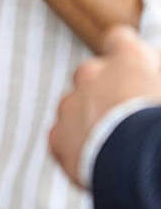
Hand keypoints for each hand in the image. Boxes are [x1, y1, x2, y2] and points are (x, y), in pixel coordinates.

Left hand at [50, 25, 160, 185]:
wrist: (145, 168)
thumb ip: (156, 76)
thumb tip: (152, 81)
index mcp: (129, 59)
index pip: (120, 40)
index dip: (129, 56)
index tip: (137, 70)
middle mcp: (93, 73)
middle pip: (93, 74)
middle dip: (106, 90)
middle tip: (129, 118)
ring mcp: (71, 104)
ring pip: (76, 105)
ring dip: (91, 119)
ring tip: (118, 146)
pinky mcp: (59, 136)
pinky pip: (65, 136)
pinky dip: (78, 147)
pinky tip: (101, 164)